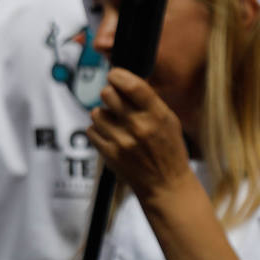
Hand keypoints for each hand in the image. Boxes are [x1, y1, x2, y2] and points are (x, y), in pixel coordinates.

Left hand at [87, 68, 195, 204]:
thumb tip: (124, 77)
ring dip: (103, 115)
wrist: (165, 185)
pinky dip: (98, 131)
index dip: (118, 75)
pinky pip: (91, 130)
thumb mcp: (169, 121)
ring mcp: (122, 141)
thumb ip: (148, 100)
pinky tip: (111, 136)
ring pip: (96, 112)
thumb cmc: (168, 149)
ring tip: (116, 124)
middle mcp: (139, 127)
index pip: (133, 86)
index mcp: (158, 115)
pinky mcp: (109, 153)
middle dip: (109, 93)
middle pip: (108, 94)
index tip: (115, 75)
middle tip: (115, 101)